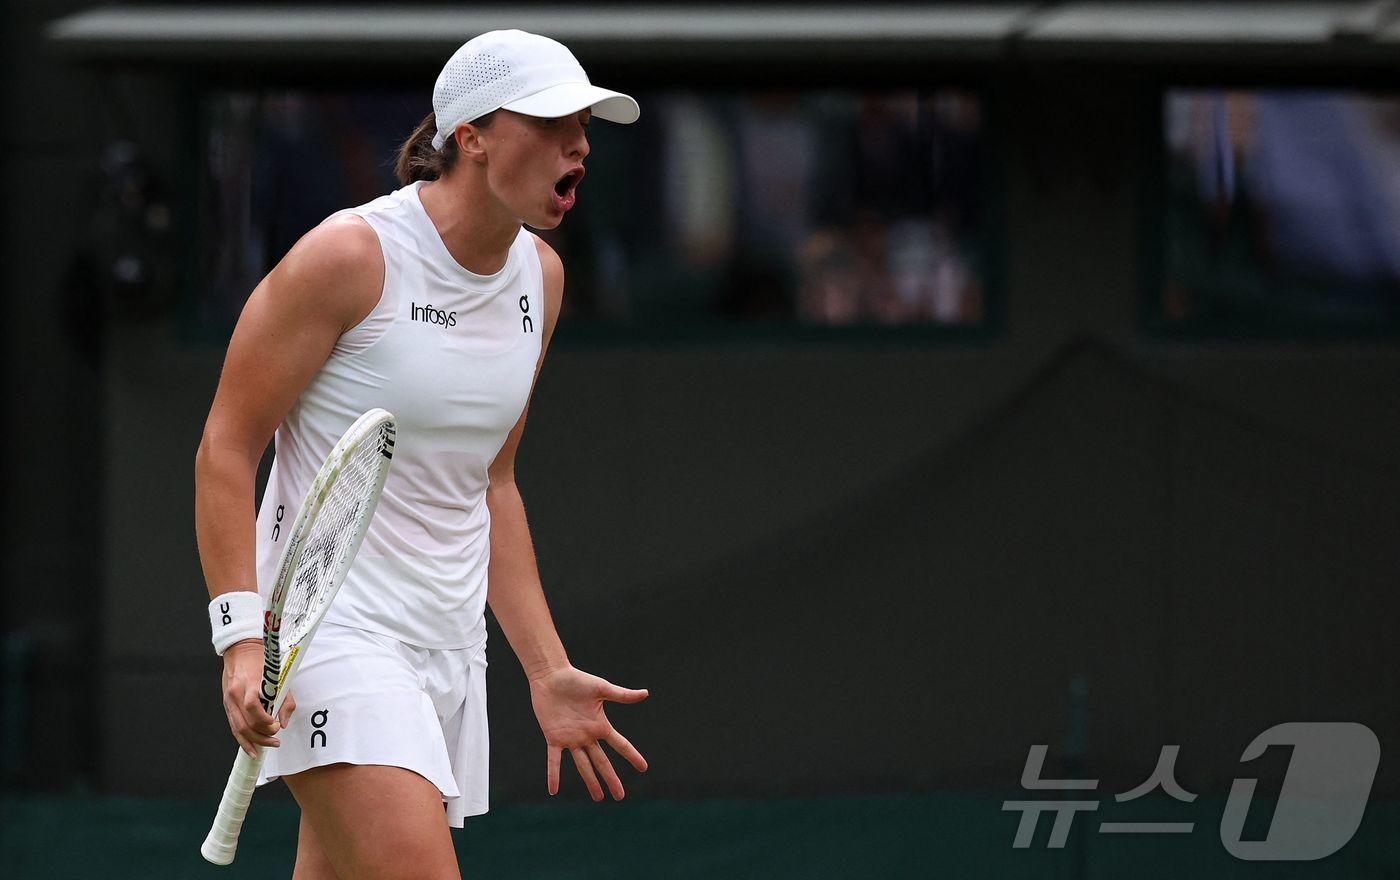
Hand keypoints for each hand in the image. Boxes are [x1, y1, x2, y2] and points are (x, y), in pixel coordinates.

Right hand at [220, 639, 295, 755]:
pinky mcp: (226, 705)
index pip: (253, 707)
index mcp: (250, 683)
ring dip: (255, 741)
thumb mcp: (278, 676)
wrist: (241, 650)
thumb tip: (284, 722)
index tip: (277, 726)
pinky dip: (243, 741)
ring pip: (239, 728)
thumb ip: (284, 699)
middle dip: (263, 735)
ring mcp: (229, 700)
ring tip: (269, 745)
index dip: (265, 721)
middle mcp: (236, 693)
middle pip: (247, 722)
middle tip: (276, 738)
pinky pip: (233, 727)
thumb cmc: (262, 661)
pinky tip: (252, 749)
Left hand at [528, 665, 648, 800]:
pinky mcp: (554, 738)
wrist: (551, 676)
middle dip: (611, 779)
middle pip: (602, 762)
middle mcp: (587, 735)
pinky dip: (553, 775)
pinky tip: (553, 790)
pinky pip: (554, 760)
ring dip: (590, 781)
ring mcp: (571, 739)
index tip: (643, 768)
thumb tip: (646, 693)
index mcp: (600, 725)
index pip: (620, 744)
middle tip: (620, 796)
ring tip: (599, 798)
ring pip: (583, 765)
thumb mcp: (601, 688)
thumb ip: (622, 695)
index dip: (632, 756)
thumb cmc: (576, 679)